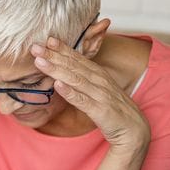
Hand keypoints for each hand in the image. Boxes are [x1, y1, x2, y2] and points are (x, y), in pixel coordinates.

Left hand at [31, 38, 149, 153]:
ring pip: (75, 79)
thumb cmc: (113, 110)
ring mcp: (100, 94)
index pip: (78, 58)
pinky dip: (69, 92)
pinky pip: (82, 100)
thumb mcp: (98, 91)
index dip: (62, 49)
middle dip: (53, 55)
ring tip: (40, 62)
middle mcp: (99, 81)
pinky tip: (57, 85)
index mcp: (98, 74)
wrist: (134, 130)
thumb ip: (84, 80)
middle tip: (35, 47)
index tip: (47, 39)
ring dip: (56, 69)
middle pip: (73, 65)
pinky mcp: (100, 110)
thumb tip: (63, 73)